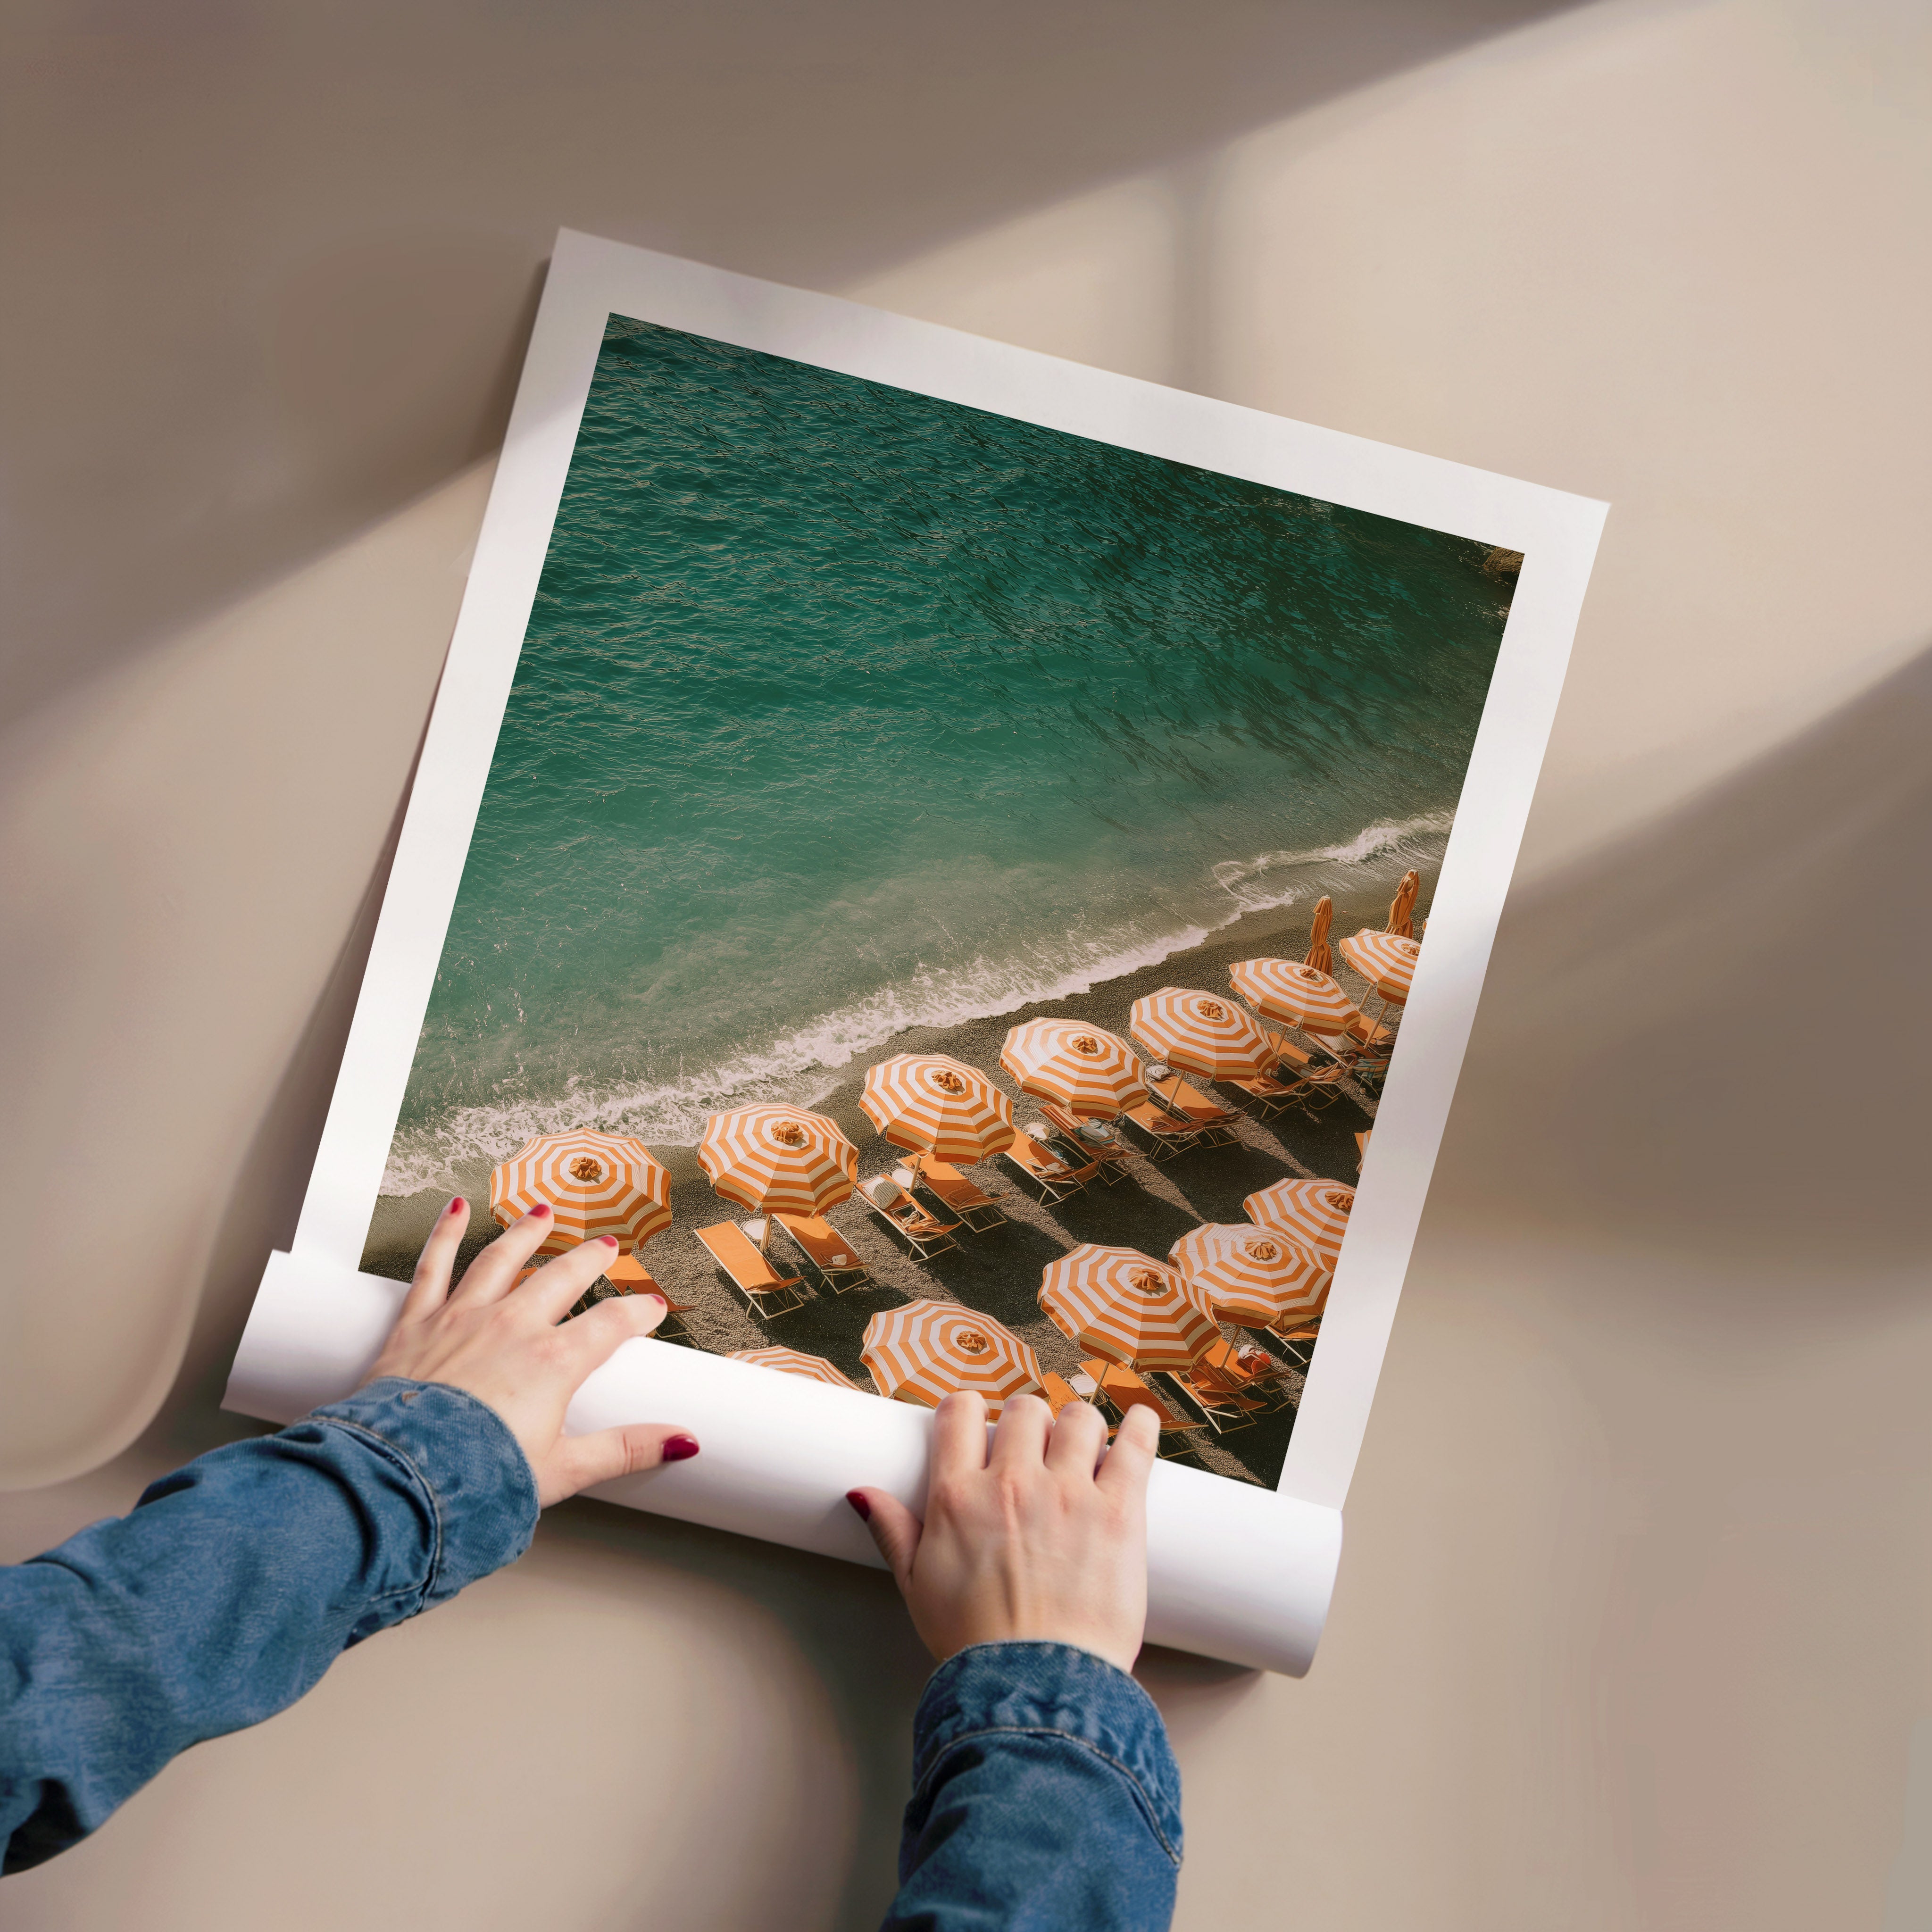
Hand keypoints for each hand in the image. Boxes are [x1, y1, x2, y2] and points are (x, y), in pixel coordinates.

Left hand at [363, 1196, 695, 1506]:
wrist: (399, 1479)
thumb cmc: (477, 1479)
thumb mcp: (564, 1470)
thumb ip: (626, 1449)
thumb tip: (683, 1442)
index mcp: (554, 1361)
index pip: (611, 1324)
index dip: (638, 1312)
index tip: (651, 1308)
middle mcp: (512, 1326)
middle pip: (562, 1277)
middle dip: (589, 1260)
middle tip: (606, 1248)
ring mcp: (462, 1318)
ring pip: (500, 1259)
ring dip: (526, 1233)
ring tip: (543, 1214)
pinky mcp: (417, 1323)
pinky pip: (433, 1266)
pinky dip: (445, 1233)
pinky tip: (455, 1208)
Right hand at [847, 1391, 1158, 1672]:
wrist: (1035, 1688)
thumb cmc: (976, 1645)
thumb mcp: (917, 1588)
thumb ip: (893, 1532)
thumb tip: (863, 1493)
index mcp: (959, 1497)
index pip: (960, 1412)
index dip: (970, 1411)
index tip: (980, 1421)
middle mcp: (1013, 1484)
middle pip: (1025, 1411)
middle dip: (1029, 1424)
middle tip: (1036, 1450)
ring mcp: (1069, 1494)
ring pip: (1079, 1420)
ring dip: (1079, 1430)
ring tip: (1084, 1450)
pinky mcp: (1120, 1511)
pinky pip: (1136, 1446)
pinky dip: (1141, 1428)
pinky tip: (1140, 1424)